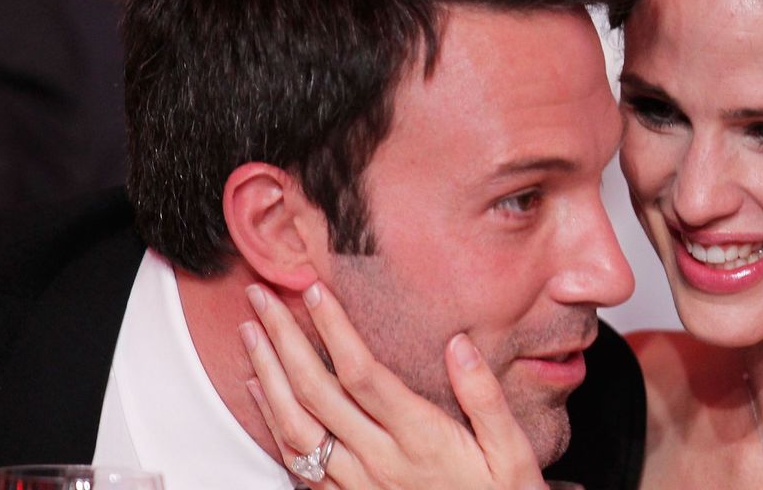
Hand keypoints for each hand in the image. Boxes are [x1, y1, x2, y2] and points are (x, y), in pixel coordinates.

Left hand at [240, 281, 546, 489]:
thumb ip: (485, 397)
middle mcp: (380, 461)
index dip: (333, 330)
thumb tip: (459, 344)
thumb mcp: (512, 453)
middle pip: (317, 394)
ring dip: (267, 377)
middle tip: (261, 297)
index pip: (363, 374)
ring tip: (250, 336)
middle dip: (284, 340)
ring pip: (295, 428)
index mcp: (421, 439)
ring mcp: (357, 485)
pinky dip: (271, 422)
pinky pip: (296, 462)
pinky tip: (259, 392)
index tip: (315, 292)